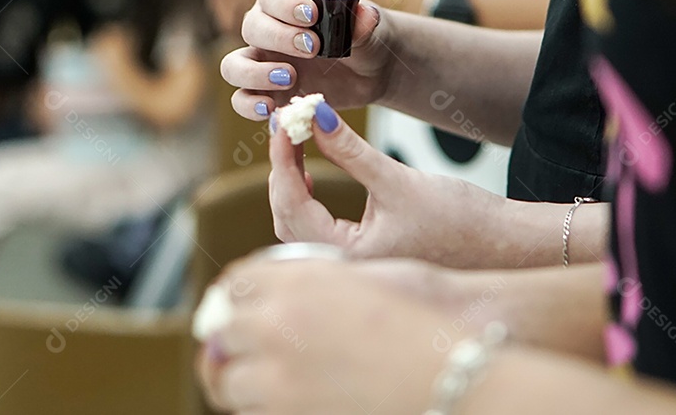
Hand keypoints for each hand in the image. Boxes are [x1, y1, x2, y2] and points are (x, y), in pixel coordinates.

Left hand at [197, 258, 452, 414]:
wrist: (453, 369)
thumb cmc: (421, 315)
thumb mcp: (359, 274)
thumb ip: (307, 280)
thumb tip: (268, 294)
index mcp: (293, 283)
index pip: (235, 285)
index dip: (235, 297)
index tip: (237, 307)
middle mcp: (276, 328)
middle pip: (223, 335)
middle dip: (230, 341)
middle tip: (241, 347)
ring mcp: (280, 382)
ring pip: (230, 384)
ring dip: (243, 378)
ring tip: (267, 378)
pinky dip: (265, 408)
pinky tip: (291, 398)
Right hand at [220, 0, 392, 117]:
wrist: (370, 71)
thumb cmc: (365, 37)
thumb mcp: (372, 29)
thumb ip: (365, 23)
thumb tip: (366, 15)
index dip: (285, 2)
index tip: (310, 15)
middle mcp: (268, 25)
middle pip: (252, 26)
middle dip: (278, 37)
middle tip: (313, 48)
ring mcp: (263, 61)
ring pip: (234, 65)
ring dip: (254, 72)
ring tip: (290, 77)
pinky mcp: (266, 92)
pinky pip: (242, 99)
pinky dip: (249, 105)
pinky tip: (272, 108)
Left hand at [266, 99, 504, 264]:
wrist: (503, 244)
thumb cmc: (462, 220)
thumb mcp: (398, 180)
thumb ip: (352, 151)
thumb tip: (316, 116)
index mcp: (349, 258)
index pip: (293, 204)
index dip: (282, 159)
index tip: (282, 122)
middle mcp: (344, 269)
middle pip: (287, 217)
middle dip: (282, 170)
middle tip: (286, 126)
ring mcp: (351, 266)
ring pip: (297, 226)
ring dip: (292, 184)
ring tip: (296, 143)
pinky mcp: (361, 256)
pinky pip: (315, 229)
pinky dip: (307, 198)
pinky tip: (312, 173)